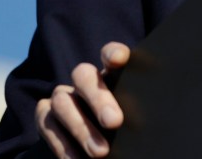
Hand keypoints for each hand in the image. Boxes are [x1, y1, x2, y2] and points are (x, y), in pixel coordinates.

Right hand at [35, 42, 129, 157]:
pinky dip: (62, 145)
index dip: (112, 52)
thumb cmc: (127, 127)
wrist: (100, 145)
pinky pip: (47, 126)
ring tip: (100, 152)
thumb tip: (157, 118)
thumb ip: (140, 108)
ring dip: (81, 129)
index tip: (118, 59)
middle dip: (98, 98)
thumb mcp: (136, 113)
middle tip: (115, 122)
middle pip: (84, 76)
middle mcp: (85, 81)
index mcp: (112, 73)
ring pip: (62, 102)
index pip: (110, 53)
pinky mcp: (45, 117)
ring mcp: (63, 97)